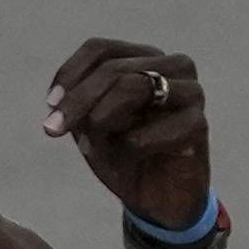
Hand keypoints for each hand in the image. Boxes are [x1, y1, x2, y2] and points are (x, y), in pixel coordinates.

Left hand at [41, 37, 210, 227]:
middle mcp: (172, 67)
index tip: (50, 105)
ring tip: (96, 145)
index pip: (100, 49)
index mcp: (145, 59)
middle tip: (54, 129)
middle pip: (114, 68)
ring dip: (102, 119)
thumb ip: (78, 104)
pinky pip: (148, 131)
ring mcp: (191, 92)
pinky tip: (130, 157)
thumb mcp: (90, 125)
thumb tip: (60, 99)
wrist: (158, 199)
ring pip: (134, 87)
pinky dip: (127, 147)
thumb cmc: (125, 154)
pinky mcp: (198, 124)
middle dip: (78, 100)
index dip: (69, 74)